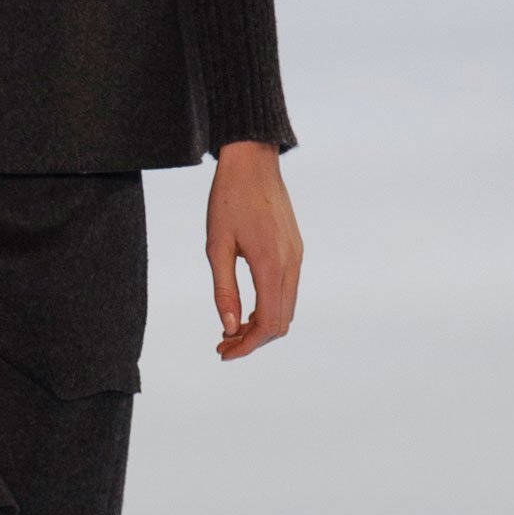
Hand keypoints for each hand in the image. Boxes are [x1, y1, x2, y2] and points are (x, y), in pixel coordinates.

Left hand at [206, 142, 301, 361]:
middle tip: (223, 345)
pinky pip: (287, 290)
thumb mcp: (216, 247)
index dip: (246, 346)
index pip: (268, 323)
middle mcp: (291, 265)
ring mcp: (297, 257)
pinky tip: (246, 307)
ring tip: (232, 329)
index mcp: (271, 265)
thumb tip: (228, 328)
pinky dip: (269, 307)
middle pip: (281, 322)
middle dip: (253, 340)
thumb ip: (224, 291)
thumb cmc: (228, 200)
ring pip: (286, 308)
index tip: (222, 352)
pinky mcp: (295, 250)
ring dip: (261, 325)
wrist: (253, 162)